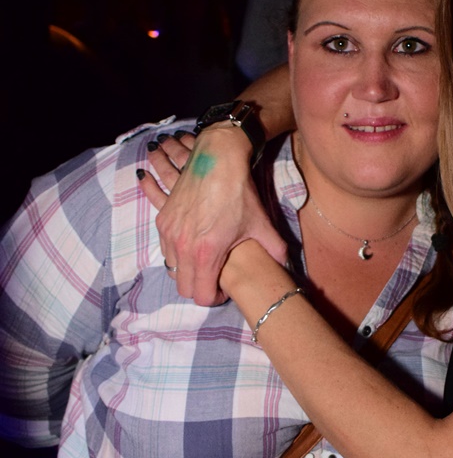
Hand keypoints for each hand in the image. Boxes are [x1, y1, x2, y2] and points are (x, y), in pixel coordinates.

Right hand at [138, 125, 287, 305]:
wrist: (217, 159)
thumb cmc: (240, 193)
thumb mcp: (261, 224)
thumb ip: (275, 250)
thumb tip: (285, 265)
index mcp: (207, 254)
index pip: (201, 296)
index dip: (214, 298)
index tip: (223, 291)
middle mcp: (183, 247)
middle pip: (183, 288)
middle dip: (198, 287)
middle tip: (213, 279)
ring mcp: (169, 233)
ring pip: (172, 268)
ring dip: (186, 270)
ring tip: (204, 261)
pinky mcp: (162, 219)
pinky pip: (165, 249)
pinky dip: (177, 253)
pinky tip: (192, 245)